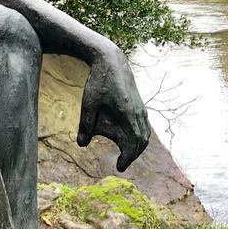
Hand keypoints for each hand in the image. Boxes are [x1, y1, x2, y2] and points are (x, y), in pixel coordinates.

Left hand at [76, 47, 150, 171]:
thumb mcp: (88, 105)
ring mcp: (142, 109)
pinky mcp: (140, 105)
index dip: (127, 158)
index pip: (133, 144)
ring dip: (137, 146)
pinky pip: (144, 126)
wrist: (112, 61)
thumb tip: (82, 145)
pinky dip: (138, 136)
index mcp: (127, 115)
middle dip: (133, 155)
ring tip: (125, 153)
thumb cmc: (99, 82)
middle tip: (121, 163)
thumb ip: (86, 126)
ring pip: (145, 134)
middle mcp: (138, 113)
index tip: (118, 167)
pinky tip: (127, 137)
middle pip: (142, 142)